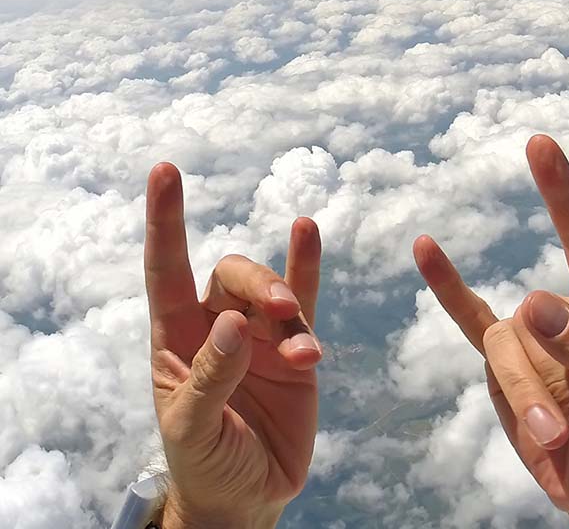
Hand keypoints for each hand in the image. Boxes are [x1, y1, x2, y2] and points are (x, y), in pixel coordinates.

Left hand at [144, 162, 322, 528]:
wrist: (248, 497)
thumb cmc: (205, 463)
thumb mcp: (193, 429)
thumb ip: (211, 376)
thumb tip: (236, 322)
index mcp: (176, 338)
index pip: (166, 268)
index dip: (166, 220)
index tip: (165, 170)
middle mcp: (217, 324)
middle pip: (232, 275)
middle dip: (258, 282)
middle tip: (279, 313)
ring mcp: (260, 334)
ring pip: (273, 290)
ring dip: (288, 303)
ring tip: (305, 354)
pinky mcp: (296, 348)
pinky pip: (305, 298)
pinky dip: (306, 265)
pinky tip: (307, 233)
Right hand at [413, 136, 568, 528]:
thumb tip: (530, 300)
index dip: (563, 191)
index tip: (540, 143)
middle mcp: (568, 309)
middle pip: (534, 323)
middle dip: (555, 385)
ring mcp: (531, 335)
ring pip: (505, 351)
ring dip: (530, 403)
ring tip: (566, 441)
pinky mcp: (501, 366)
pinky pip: (469, 322)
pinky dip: (447, 287)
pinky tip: (425, 247)